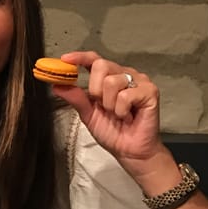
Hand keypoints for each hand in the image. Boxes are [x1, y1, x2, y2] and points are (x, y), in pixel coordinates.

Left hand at [51, 51, 166, 171]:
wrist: (129, 151)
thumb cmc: (113, 131)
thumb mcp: (88, 114)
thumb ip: (76, 98)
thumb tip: (57, 85)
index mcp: (109, 77)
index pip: (94, 59)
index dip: (80, 57)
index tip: (66, 60)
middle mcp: (124, 74)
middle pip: (101, 65)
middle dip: (95, 89)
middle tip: (102, 106)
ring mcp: (139, 81)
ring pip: (112, 82)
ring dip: (109, 104)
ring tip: (118, 114)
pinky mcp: (150, 91)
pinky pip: (125, 95)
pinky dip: (121, 110)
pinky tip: (128, 116)